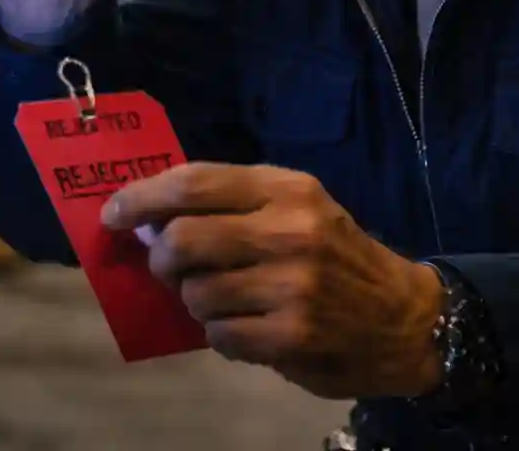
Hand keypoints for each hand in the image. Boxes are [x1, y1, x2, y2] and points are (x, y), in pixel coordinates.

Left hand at [101, 163, 445, 400]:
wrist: (405, 317)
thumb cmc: (334, 255)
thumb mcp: (295, 208)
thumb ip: (230, 206)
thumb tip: (146, 218)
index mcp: (286, 188)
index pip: (193, 184)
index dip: (141, 198)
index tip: (112, 214)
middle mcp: (291, 229)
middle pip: (182, 239)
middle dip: (160, 258)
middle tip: (166, 268)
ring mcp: (294, 284)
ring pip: (195, 293)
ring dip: (194, 302)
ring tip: (222, 299)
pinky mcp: (294, 334)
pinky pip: (219, 335)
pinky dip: (220, 335)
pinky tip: (246, 328)